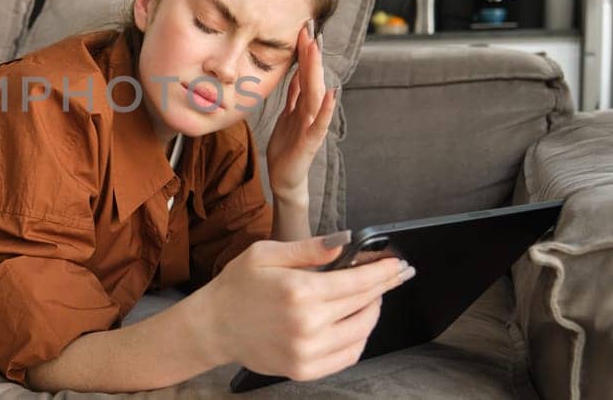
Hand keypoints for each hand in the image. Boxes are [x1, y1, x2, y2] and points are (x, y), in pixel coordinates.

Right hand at [193, 235, 413, 380]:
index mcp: (299, 290)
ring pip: (361, 331)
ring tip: (372, 298)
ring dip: (373, 312)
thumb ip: (309, 248)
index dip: (383, 272)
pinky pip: (348, 355)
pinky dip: (359, 338)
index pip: (358, 281)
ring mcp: (308, 350)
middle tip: (394, 276)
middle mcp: (308, 323)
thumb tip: (345, 243)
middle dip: (384, 287)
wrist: (213, 327)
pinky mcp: (305, 369)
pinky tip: (356, 324)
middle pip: (364, 304)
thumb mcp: (266, 254)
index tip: (399, 265)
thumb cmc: (237, 287)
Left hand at [264, 21, 337, 195]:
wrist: (285, 178)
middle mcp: (310, 112)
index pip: (304, 73)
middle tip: (309, 30)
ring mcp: (312, 126)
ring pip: (315, 95)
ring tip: (315, 51)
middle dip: (310, 55)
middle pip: (311, 79)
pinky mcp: (310, 142)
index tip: (302, 29)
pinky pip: (320, 123)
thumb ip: (295, 95)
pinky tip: (332, 93)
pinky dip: (326, 108)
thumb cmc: (287, 147)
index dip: (303, 52)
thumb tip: (298, 72)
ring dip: (315, 72)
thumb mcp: (287, 115)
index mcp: (303, 105)